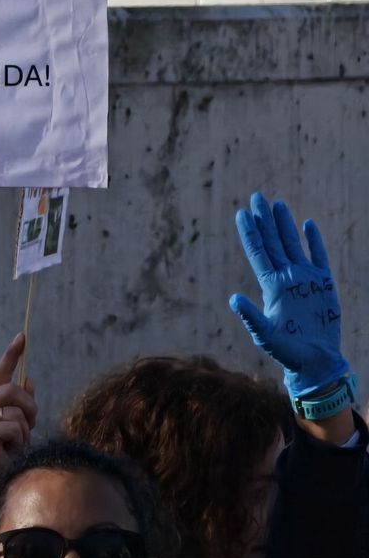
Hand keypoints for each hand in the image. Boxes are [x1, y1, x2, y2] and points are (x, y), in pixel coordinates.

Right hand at [0, 333, 36, 503]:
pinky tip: (7, 453)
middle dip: (30, 410)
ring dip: (24, 433)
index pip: (0, 374)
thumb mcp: (16, 430)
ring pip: (18, 412)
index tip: (22, 336)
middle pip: (15, 390)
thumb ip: (21, 407)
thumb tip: (28, 380)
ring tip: (13, 447)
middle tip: (29, 429)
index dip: (12, 355)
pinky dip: (18, 443)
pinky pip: (14, 428)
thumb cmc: (4, 460)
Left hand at [229, 191, 348, 398]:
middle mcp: (286, 278)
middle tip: (257, 196)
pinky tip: (308, 225)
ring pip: (293, 244)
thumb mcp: (264, 334)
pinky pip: (319, 258)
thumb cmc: (286, 351)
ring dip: (285, 225)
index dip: (249, 233)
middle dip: (265, 219)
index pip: (257, 252)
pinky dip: (314, 241)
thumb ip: (251, 316)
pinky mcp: (324, 285)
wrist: (315, 361)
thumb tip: (233, 299)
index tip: (241, 213)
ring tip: (278, 204)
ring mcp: (305, 279)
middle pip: (273, 242)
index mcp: (270, 286)